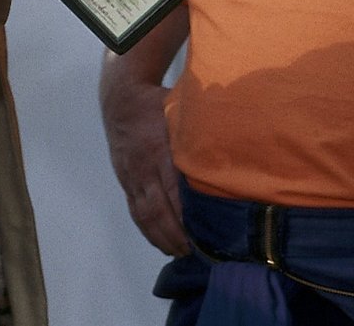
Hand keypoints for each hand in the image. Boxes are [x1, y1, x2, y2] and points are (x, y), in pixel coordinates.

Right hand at [100, 73, 187, 254]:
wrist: (121, 100)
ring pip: (144, 215)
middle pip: (157, 209)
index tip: (203, 231)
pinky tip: (161, 242)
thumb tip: (232, 141)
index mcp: (159, 151)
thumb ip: (200, 130)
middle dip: (174, 234)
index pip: (173, 189)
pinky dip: (148, 230)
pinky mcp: (125, 181)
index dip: (185, 214)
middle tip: (195, 251)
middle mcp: (143, 169)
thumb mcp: (180, 111)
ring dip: (161, 237)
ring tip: (180, 252)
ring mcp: (131, 177)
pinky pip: (135, 211)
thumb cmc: (158, 103)